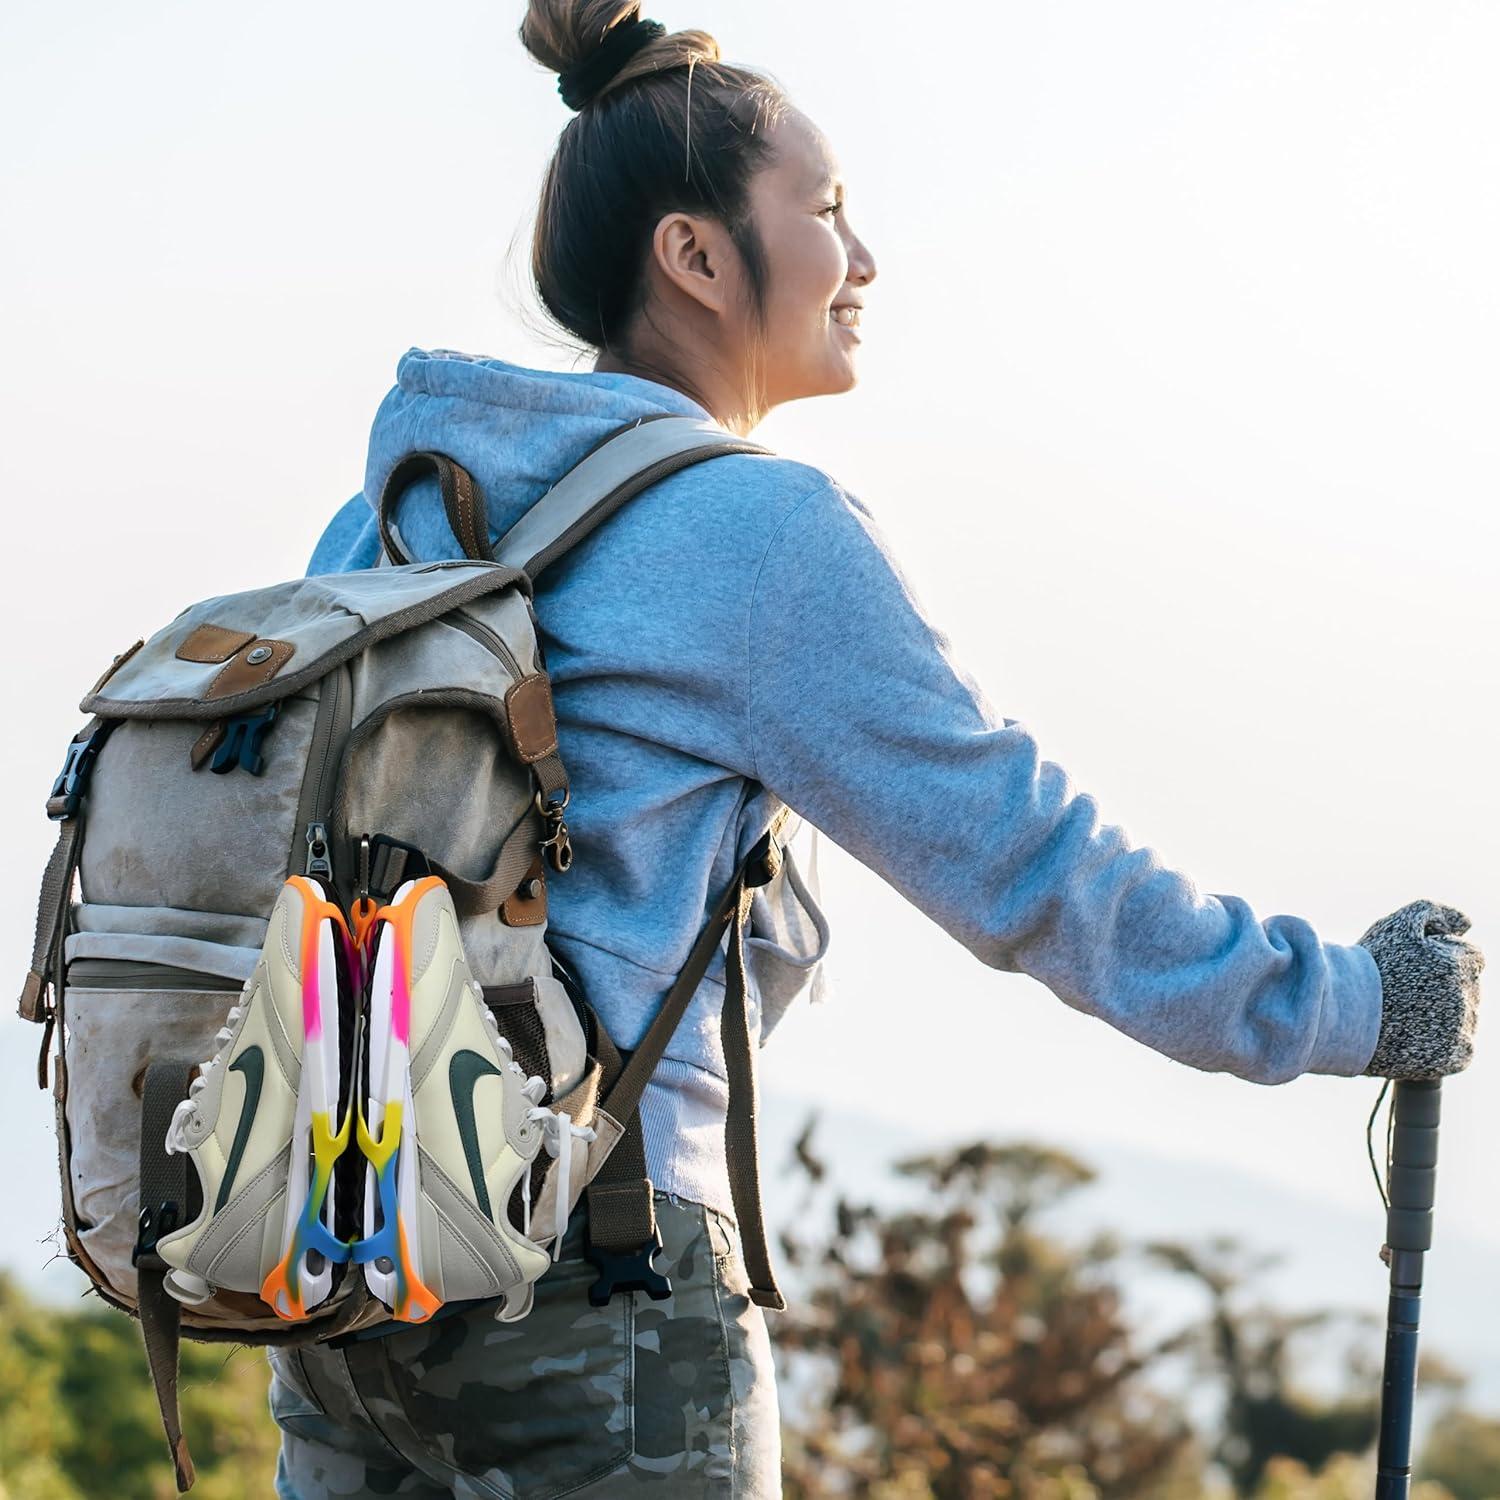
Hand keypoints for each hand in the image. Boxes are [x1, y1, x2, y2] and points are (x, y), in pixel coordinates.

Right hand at [1359, 901, 1482, 1079]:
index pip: (1471, 958)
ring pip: (1465, 1017)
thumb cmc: (1366, 968)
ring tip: (1405, 1013)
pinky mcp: (1451, 1058)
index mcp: (1457, 964)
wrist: (1337, 1014)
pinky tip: (1418, 1035)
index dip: (1443, 959)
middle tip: (1405, 990)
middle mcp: (1465, 997)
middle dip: (1445, 987)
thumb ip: (1434, 913)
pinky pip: (1463, 1049)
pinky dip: (1446, 1044)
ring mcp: (1459, 1030)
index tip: (1415, 967)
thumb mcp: (1396, 926)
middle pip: (1468, 988)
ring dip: (1445, 1014)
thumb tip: (1466, 923)